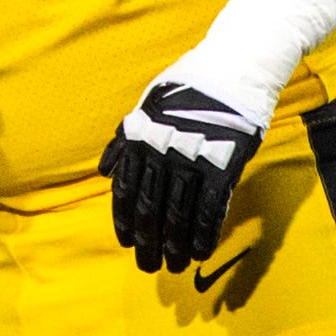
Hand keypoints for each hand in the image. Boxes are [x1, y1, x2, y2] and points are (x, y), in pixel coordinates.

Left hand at [101, 69, 273, 272]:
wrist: (231, 69)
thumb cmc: (186, 87)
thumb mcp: (146, 106)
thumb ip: (124, 139)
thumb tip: (104, 170)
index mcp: (140, 139)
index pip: (125, 190)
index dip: (124, 221)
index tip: (127, 243)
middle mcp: (161, 152)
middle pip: (150, 208)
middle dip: (148, 242)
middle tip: (149, 266)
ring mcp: (191, 159)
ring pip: (178, 213)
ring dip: (175, 245)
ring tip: (174, 265)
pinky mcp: (222, 164)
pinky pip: (209, 208)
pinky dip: (203, 234)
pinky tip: (200, 252)